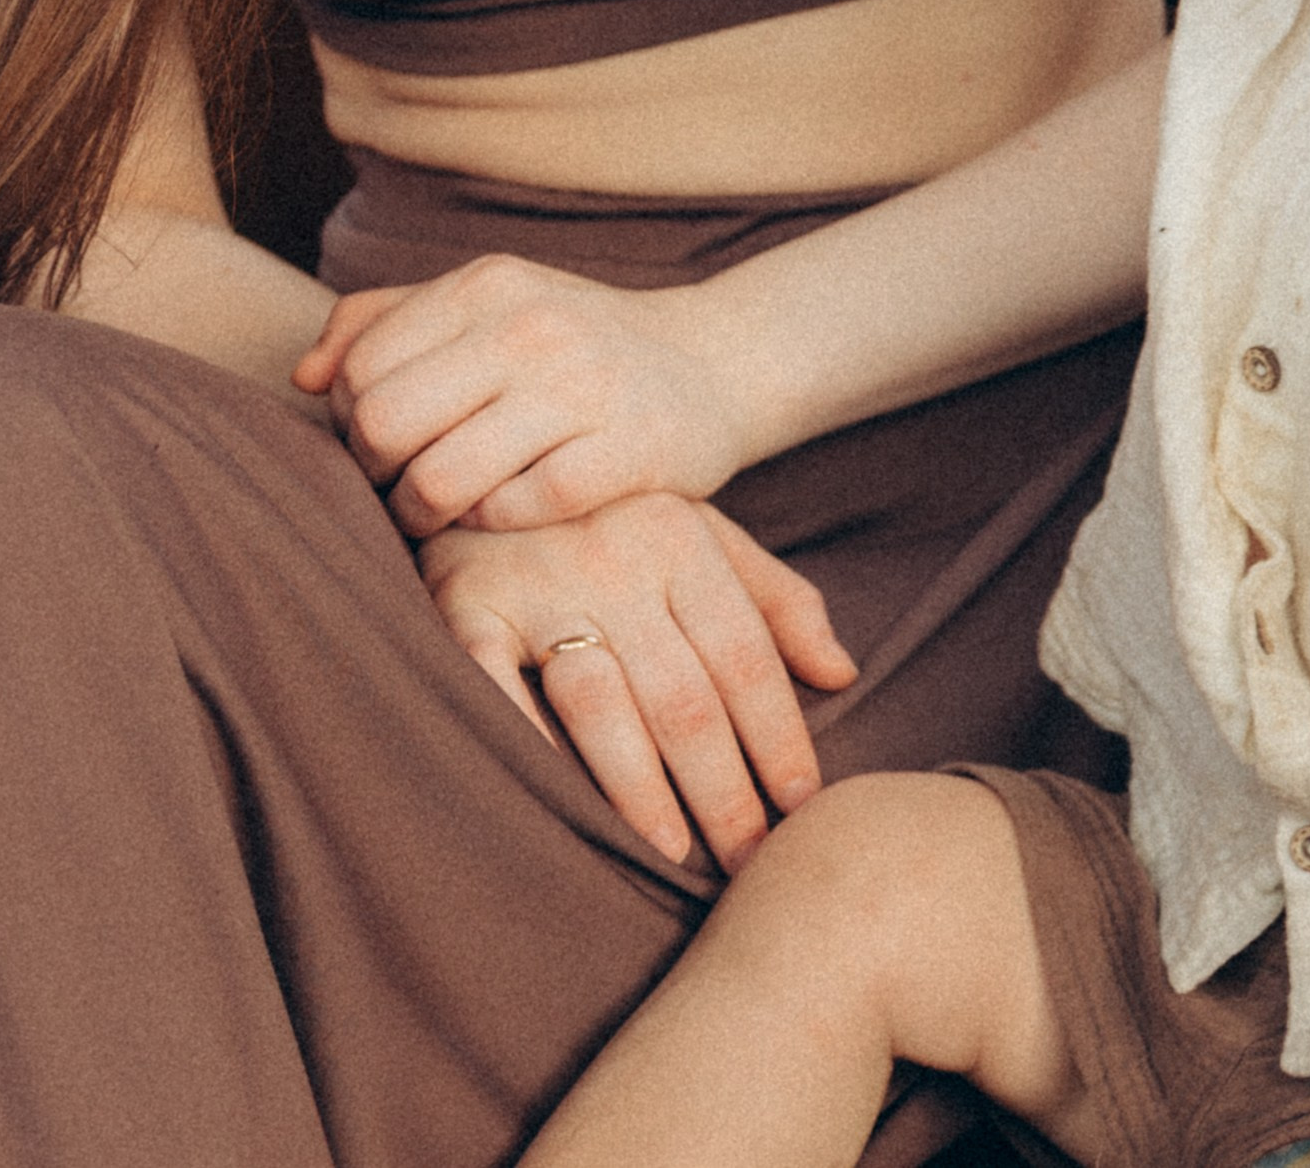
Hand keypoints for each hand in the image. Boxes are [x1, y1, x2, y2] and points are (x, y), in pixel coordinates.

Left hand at [295, 258, 760, 535]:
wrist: (714, 363)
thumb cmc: (573, 344)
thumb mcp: (488, 306)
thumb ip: (385, 322)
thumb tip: (301, 377)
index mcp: (487, 285)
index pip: (360, 367)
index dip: (346, 421)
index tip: (376, 443)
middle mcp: (530, 326)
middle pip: (383, 424)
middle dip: (373, 474)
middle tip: (395, 488)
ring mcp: (582, 390)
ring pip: (440, 479)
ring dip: (422, 514)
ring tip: (437, 514)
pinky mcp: (625, 454)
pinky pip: (515, 511)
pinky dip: (493, 525)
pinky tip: (504, 513)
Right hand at [420, 493, 858, 868]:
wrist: (490, 446)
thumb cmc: (610, 517)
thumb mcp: (700, 532)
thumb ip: (775, 599)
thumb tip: (843, 674)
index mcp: (679, 536)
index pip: (745, 656)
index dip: (779, 738)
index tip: (803, 809)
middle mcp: (613, 556)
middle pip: (683, 697)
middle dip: (723, 792)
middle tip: (747, 863)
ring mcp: (536, 581)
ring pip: (602, 705)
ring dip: (642, 794)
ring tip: (674, 858)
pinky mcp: (465, 605)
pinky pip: (498, 691)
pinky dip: (529, 748)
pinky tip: (561, 807)